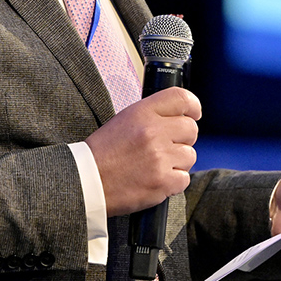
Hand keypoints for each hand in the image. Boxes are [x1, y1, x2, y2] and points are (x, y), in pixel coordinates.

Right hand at [85, 87, 201, 215]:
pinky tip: (156, 179)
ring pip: (190, 155)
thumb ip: (151, 115)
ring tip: (156, 165)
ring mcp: (159, 158)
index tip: (193, 113)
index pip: (182, 98)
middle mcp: (154, 132)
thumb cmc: (103, 152)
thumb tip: (177, 115)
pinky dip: (173, 182)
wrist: (87, 180)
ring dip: (177, 162)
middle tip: (167, 146)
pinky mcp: (162, 182)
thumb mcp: (124, 120)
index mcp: (142, 113)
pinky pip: (184, 179)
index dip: (193, 106)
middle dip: (183, 138)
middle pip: (191, 129)